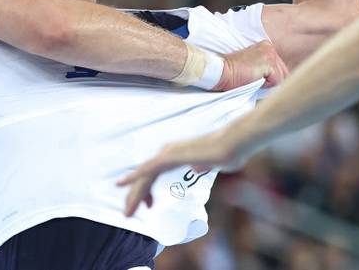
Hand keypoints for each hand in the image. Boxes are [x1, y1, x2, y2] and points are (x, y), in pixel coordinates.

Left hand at [117, 130, 242, 216]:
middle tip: (127, 213)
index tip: (145, 206)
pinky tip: (125, 185)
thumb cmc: (226, 153)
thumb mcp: (209, 163)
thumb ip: (200, 165)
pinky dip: (136, 177)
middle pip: (145, 177)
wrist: (234, 144)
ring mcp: (168, 153)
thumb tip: (195, 168)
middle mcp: (167, 152)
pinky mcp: (171, 156)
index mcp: (174, 155)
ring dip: (134, 194)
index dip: (146, 191)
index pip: (153, 174)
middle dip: (135, 196)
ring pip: (144, 176)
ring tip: (127, 212)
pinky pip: (149, 169)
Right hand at [218, 40, 287, 89]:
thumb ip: (265, 68)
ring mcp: (270, 54)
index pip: (280, 68)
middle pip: (284, 73)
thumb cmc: (233, 72)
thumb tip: (279, 81)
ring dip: (268, 83)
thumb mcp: (252, 66)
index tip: (254, 76)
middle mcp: (270, 47)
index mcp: (266, 46)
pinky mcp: (269, 62)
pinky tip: (252, 78)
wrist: (221, 71)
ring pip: (282, 77)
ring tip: (252, 77)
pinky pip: (277, 81)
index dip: (269, 78)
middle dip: (271, 80)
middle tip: (252, 77)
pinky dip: (266, 85)